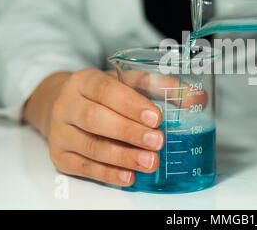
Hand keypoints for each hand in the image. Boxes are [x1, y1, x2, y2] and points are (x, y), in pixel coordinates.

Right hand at [24, 68, 163, 186]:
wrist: (67, 107)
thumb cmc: (104, 94)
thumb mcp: (128, 82)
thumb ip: (161, 86)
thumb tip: (197, 98)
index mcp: (84, 80)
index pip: (105, 90)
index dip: (131, 104)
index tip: (155, 117)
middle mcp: (67, 104)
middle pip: (94, 118)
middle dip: (129, 132)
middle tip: (158, 141)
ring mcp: (60, 132)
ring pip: (90, 146)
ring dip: (122, 156)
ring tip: (150, 162)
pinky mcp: (60, 156)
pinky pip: (84, 167)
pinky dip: (108, 174)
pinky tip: (129, 176)